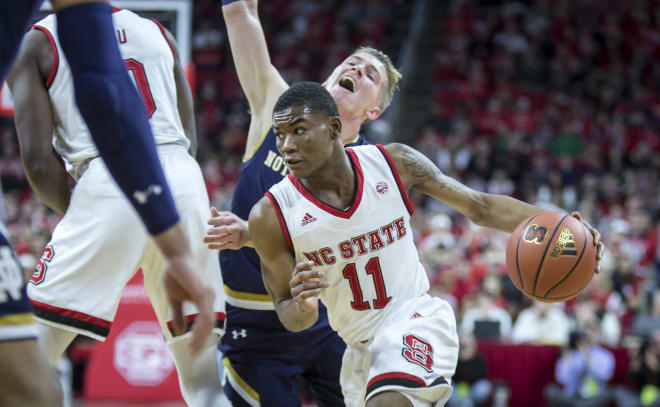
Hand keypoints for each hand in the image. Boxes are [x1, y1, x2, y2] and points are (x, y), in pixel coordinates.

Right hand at [154, 224, 214, 356]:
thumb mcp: (174, 298)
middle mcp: (209, 297)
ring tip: (193, 349)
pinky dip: (199, 327)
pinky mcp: (202, 292)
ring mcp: (207, 295)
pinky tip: (192, 335)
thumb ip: (178, 314)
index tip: (193, 351)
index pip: (206, 323)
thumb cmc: (175, 274)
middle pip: (210, 325)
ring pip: (208, 322)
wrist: (175, 256)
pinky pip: (203, 314)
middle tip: (194, 355)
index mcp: (204, 299)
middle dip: (202, 341)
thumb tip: (178, 331)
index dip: (201, 338)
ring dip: (200, 337)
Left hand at [203, 207, 251, 249]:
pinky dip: (216, 246)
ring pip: (223, 239)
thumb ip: (219, 214)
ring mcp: (236, 237)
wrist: (248, 233)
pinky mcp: (235, 245)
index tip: (208, 221)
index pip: (224, 220)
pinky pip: (224, 246)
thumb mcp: (228, 217)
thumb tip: (212, 208)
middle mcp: (236, 228)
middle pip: (225, 229)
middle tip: (207, 231)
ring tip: (204, 240)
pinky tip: (209, 246)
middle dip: (216, 230)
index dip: (216, 220)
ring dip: (213, 239)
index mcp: (233, 220)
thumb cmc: (234, 223)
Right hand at [289, 261, 327, 311]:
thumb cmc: (309, 289)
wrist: (307, 305)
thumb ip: (311, 273)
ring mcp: (294, 292)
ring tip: (327, 284)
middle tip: (323, 274)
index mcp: (295, 276)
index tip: (313, 263)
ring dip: (316, 284)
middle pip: (300, 276)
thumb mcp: (311, 280)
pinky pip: (303, 295)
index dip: (304, 264)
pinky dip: (312, 292)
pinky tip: (319, 290)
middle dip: (312, 274)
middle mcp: (293, 283)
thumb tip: (312, 262)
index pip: (298, 268)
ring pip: (304, 286)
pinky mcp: (297, 300)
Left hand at [571, 212, 603, 273]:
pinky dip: (594, 267)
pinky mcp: (590, 255)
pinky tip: (594, 274)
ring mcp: (592, 249)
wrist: (572, 234)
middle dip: (600, 252)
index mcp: (590, 233)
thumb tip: (576, 213)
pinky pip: (592, 261)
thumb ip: (575, 219)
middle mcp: (593, 241)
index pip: (595, 234)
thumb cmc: (572, 227)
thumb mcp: (574, 223)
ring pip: (598, 255)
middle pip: (600, 247)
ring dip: (598, 262)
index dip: (596, 237)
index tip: (595, 242)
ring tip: (597, 269)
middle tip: (598, 258)